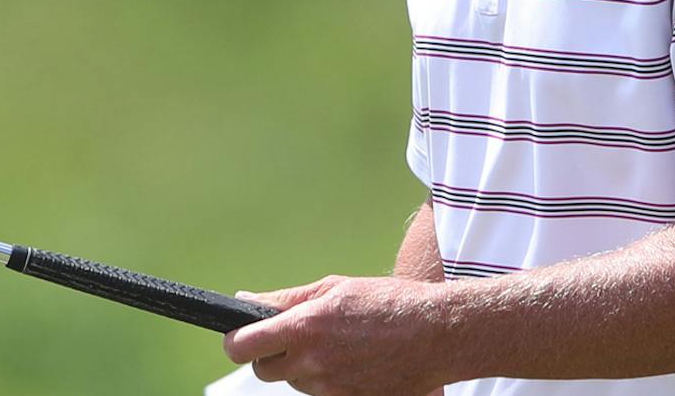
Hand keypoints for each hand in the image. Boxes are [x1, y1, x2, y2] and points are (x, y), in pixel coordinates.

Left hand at [220, 274, 450, 395]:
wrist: (439, 334)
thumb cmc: (387, 303)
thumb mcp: (332, 289)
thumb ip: (284, 299)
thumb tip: (244, 300)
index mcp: (303, 329)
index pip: (243, 347)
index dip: (236, 342)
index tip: (239, 336)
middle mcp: (314, 365)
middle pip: (264, 371)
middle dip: (270, 355)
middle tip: (293, 338)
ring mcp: (333, 389)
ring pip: (296, 384)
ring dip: (303, 368)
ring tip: (335, 345)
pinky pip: (324, 395)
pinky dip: (329, 382)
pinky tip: (351, 362)